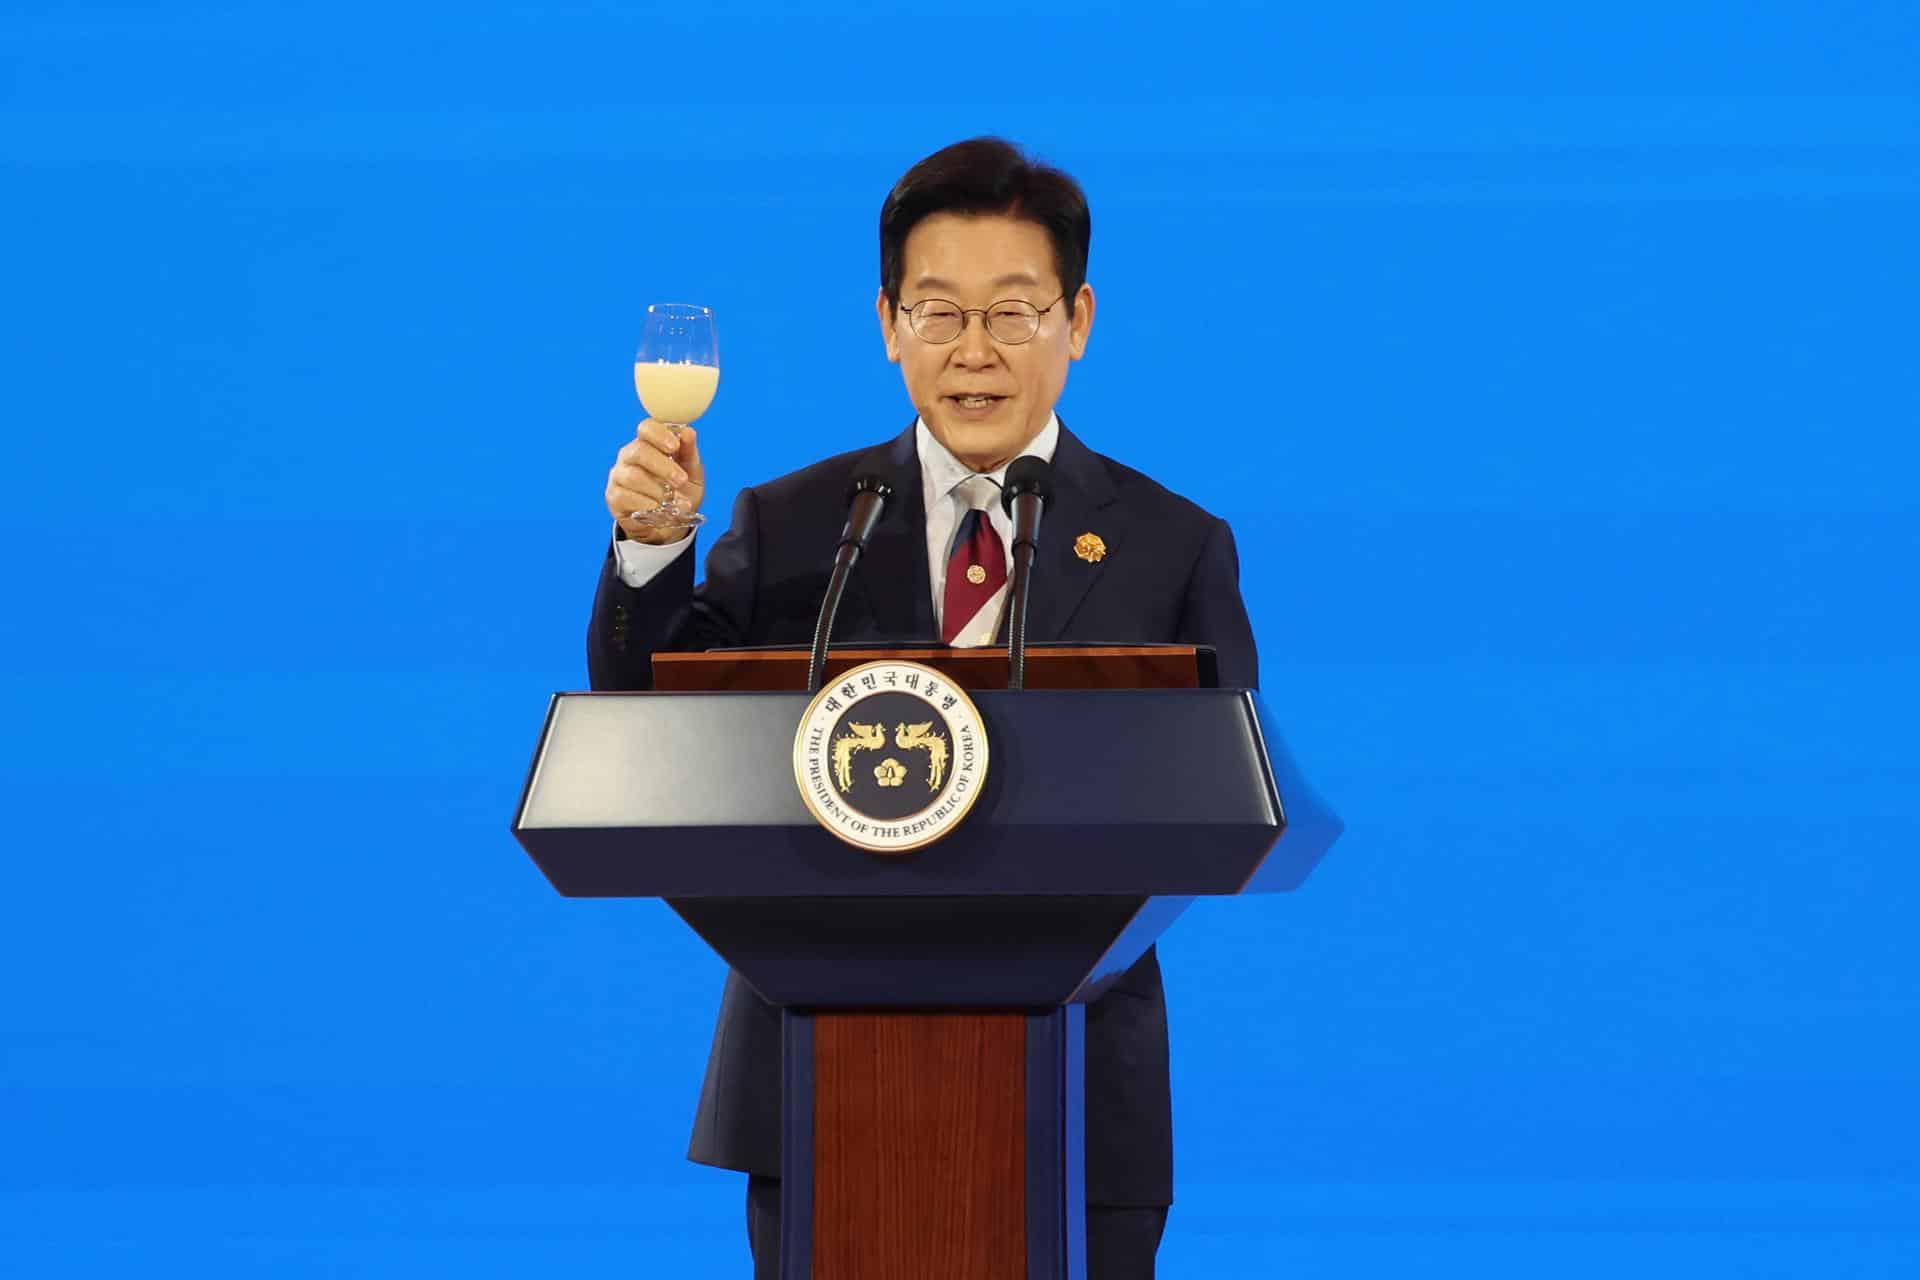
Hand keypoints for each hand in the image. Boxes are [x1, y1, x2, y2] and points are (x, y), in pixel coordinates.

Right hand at [606, 420, 705, 543]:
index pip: (647, 428)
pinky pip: (627, 497)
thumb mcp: (691, 473)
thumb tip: (689, 432)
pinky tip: (657, 510)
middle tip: (681, 480)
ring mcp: (619, 476)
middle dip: (663, 466)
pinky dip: (646, 505)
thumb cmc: (679, 493)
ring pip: (634, 476)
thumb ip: (689, 453)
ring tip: (671, 501)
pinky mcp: (613, 496)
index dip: (659, 434)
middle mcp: (629, 456)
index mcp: (649, 443)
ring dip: (657, 490)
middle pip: (639, 451)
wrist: (669, 525)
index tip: (675, 446)